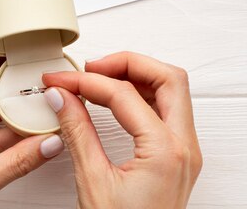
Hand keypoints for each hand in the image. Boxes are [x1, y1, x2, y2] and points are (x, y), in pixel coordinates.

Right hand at [42, 52, 201, 208]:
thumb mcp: (93, 182)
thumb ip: (77, 132)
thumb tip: (62, 97)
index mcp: (164, 151)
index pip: (124, 95)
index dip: (86, 82)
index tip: (61, 81)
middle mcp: (184, 146)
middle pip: (168, 77)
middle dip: (126, 63)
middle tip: (90, 68)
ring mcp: (185, 150)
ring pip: (172, 90)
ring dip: (136, 76)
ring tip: (99, 79)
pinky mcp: (178, 155)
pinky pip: (168, 109)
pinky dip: (142, 95)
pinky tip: (116, 98)